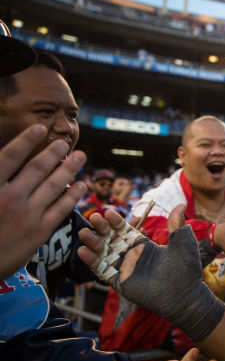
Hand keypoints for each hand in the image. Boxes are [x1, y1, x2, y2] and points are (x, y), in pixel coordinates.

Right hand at [0, 125, 85, 279]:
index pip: (10, 157)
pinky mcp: (40, 231)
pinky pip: (61, 209)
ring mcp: (26, 215)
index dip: (26, 140)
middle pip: (36, 168)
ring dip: (68, 169)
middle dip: (53, 153)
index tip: (39, 128)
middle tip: (64, 142)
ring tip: (79, 157)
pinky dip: (72, 195)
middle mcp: (9, 198)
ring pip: (53, 185)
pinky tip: (81, 185)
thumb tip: (4, 162)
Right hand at [78, 206, 224, 342]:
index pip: (126, 230)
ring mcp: (125, 269)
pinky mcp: (120, 282)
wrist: (184, 296)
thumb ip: (177, 225)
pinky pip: (103, 270)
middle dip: (102, 229)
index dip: (116, 222)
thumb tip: (181, 204)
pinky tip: (83, 251)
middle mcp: (132, 256)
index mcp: (144, 245)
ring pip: (104, 253)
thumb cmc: (186, 270)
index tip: (110, 212)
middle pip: (111, 239)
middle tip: (94, 217)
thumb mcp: (182, 243)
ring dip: (93, 243)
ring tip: (84, 232)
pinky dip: (92, 261)